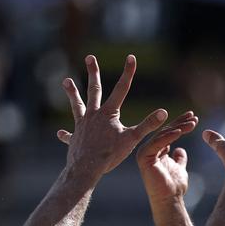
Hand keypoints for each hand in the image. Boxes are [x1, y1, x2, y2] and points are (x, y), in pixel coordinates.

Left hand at [57, 54, 167, 176]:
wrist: (86, 168)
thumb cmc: (109, 154)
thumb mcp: (132, 139)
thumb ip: (148, 125)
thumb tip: (164, 112)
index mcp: (108, 113)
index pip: (121, 89)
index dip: (128, 72)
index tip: (131, 57)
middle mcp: (93, 115)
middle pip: (94, 90)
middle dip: (93, 73)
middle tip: (90, 58)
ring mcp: (82, 125)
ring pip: (77, 105)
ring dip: (72, 93)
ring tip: (66, 81)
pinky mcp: (75, 138)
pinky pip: (69, 135)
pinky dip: (66, 135)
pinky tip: (61, 133)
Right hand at [137, 111, 197, 202]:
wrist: (169, 200)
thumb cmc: (174, 187)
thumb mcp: (179, 168)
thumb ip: (179, 159)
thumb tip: (180, 149)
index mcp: (155, 151)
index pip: (168, 133)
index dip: (181, 124)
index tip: (193, 117)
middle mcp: (148, 150)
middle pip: (165, 132)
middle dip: (180, 122)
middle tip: (193, 115)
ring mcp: (144, 153)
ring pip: (163, 135)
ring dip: (178, 127)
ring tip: (192, 123)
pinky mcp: (144, 157)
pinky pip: (157, 143)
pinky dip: (169, 136)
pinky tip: (180, 131)